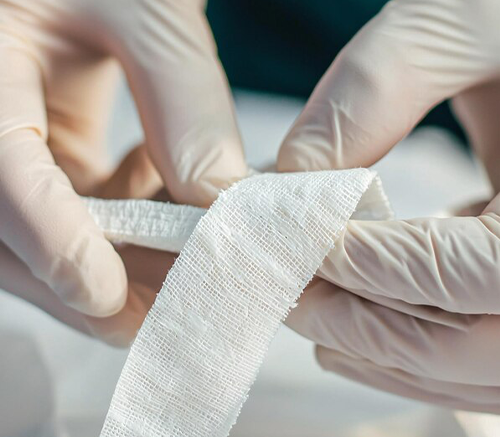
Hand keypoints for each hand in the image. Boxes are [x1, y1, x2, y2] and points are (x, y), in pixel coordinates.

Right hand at [0, 0, 246, 318]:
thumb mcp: (145, 10)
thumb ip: (181, 96)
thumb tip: (218, 196)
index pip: (1, 170)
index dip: (47, 238)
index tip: (105, 293)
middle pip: (10, 235)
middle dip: (89, 282)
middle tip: (164, 306)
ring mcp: (14, 149)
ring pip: (43, 240)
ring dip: (119, 262)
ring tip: (185, 264)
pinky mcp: (47, 158)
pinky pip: (76, 213)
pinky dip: (126, 223)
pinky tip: (165, 198)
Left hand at [279, 0, 499, 411]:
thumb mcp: (467, 21)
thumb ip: (375, 89)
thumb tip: (293, 171)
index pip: (463, 271)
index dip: (367, 267)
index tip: (297, 247)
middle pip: (468, 346)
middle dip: (363, 326)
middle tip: (287, 298)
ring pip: (473, 365)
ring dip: (384, 353)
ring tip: (314, 324)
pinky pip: (482, 352)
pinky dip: (418, 351)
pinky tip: (364, 323)